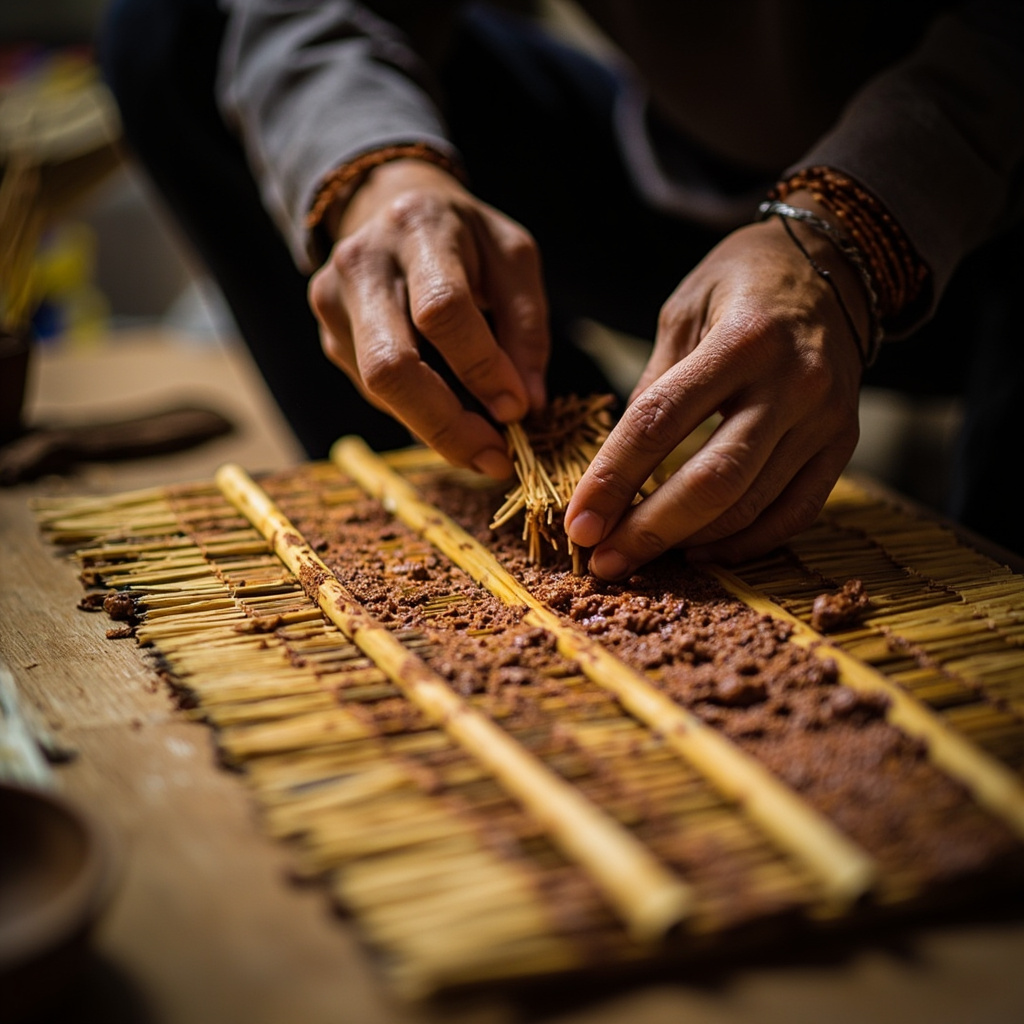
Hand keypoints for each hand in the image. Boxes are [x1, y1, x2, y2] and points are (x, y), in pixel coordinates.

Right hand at [308, 158, 548, 477]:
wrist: (391, 205)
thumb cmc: (466, 238)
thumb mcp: (514, 259)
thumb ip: (527, 327)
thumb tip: (525, 405)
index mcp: (418, 228)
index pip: (442, 311)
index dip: (481, 367)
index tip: (518, 410)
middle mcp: (362, 264)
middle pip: (391, 366)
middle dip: (447, 425)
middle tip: (494, 458)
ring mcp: (334, 304)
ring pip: (379, 390)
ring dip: (437, 429)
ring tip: (484, 444)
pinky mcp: (330, 337)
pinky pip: (376, 393)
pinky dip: (419, 414)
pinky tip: (451, 412)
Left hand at [564, 203, 866, 573]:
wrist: (835, 265)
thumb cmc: (741, 282)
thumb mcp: (682, 312)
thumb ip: (655, 387)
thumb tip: (618, 467)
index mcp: (742, 339)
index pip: (660, 422)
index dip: (612, 479)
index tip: (578, 523)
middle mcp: (792, 382)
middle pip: (713, 479)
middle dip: (650, 529)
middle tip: (604, 562)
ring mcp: (825, 418)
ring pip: (752, 504)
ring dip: (689, 541)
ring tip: (639, 556)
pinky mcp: (844, 443)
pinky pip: (795, 512)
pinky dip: (746, 542)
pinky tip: (701, 551)